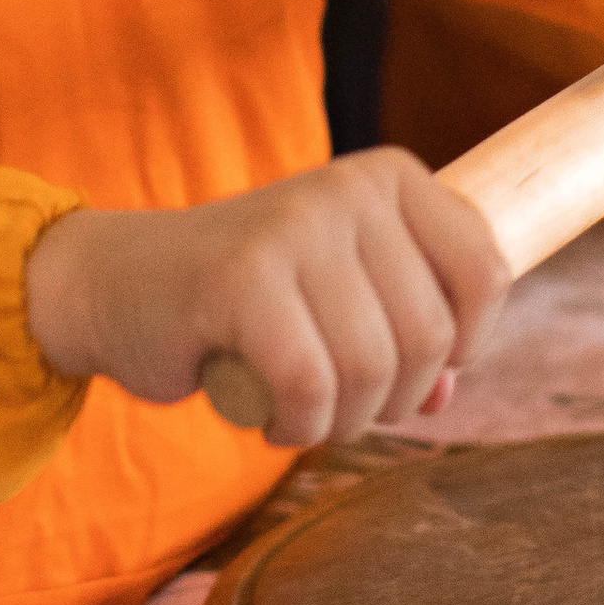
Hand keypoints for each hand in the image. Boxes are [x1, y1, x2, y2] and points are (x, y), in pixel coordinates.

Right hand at [22, 152, 509, 449]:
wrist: (117, 284)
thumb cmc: (242, 300)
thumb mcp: (339, 297)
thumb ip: (402, 333)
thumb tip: (448, 394)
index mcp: (388, 178)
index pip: (486, 270)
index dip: (465, 344)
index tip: (415, 368)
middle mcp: (347, 188)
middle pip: (429, 337)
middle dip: (393, 400)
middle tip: (342, 405)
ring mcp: (294, 227)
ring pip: (373, 368)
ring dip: (342, 422)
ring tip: (303, 413)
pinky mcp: (241, 277)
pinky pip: (310, 385)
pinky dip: (297, 426)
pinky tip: (268, 418)